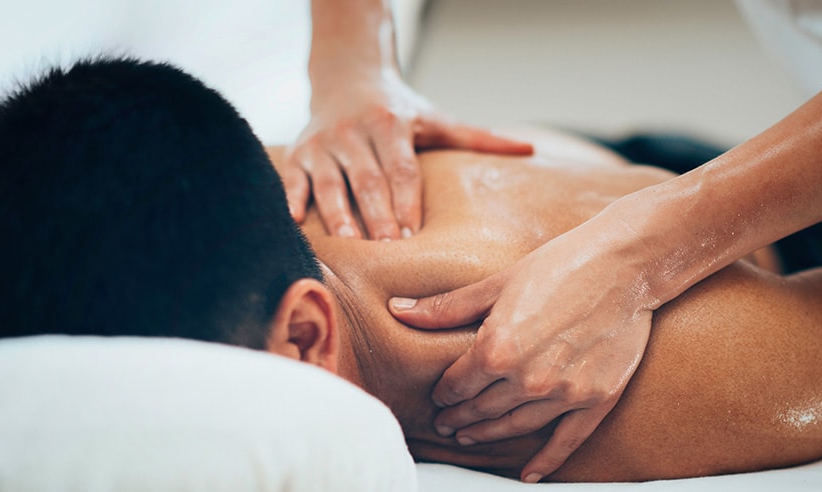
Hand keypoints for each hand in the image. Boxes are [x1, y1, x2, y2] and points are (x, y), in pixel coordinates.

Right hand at [283, 73, 531, 237]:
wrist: (346, 77)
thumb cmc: (399, 110)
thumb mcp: (437, 119)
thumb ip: (478, 137)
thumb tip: (529, 149)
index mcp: (390, 125)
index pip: (401, 169)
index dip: (406, 201)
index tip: (412, 234)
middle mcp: (354, 133)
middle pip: (368, 180)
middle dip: (376, 216)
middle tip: (385, 250)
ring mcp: (323, 144)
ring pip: (330, 183)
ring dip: (338, 216)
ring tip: (349, 246)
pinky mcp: (299, 153)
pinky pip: (292, 178)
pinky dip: (292, 200)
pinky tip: (295, 223)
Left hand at [388, 208, 657, 481]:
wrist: (625, 265)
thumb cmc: (561, 265)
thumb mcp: (498, 283)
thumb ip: (447, 307)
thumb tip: (399, 309)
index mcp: (497, 348)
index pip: (458, 384)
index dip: (444, 393)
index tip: (439, 397)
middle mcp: (527, 378)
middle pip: (482, 409)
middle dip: (460, 417)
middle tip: (446, 425)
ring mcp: (563, 393)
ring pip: (516, 426)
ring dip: (489, 435)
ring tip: (470, 437)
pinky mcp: (596, 399)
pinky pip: (566, 440)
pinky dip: (546, 460)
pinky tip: (529, 473)